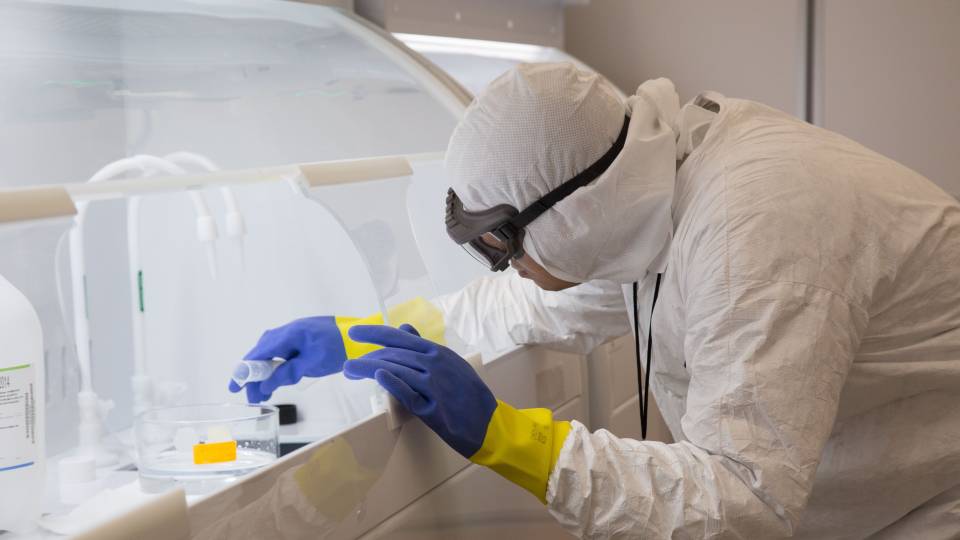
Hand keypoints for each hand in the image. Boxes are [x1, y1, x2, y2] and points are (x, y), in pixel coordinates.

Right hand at [230, 317, 347, 402]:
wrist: (361, 338)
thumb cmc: (339, 348)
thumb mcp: (312, 363)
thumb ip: (287, 372)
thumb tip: (265, 384)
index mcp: (289, 334)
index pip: (259, 353)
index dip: (245, 370)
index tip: (235, 386)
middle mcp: (289, 331)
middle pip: (263, 354)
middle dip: (255, 376)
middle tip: (253, 397)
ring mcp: (296, 334)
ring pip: (272, 354)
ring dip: (266, 374)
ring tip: (263, 394)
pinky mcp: (303, 340)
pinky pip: (283, 354)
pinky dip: (277, 368)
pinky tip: (276, 380)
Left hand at [343, 324, 496, 457]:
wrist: (490, 424)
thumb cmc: (468, 394)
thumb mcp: (450, 363)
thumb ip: (425, 348)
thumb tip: (404, 329)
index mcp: (438, 353)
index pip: (400, 338)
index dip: (374, 334)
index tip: (354, 333)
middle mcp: (435, 365)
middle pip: (393, 355)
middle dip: (366, 358)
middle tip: (348, 366)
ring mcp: (434, 387)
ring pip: (396, 370)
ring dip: (369, 369)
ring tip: (351, 372)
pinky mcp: (432, 410)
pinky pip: (409, 394)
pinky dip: (394, 383)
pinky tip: (379, 376)